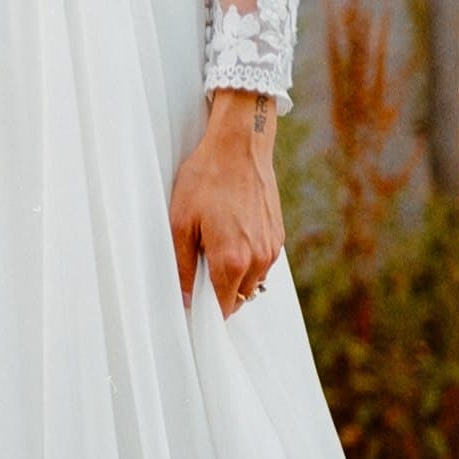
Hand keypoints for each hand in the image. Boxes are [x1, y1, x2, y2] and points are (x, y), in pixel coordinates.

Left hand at [170, 89, 284, 317]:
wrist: (239, 146)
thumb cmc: (206, 180)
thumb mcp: (180, 223)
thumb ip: (181, 265)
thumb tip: (185, 298)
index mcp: (232, 260)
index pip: (223, 307)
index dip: (206, 312)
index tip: (192, 307)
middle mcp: (259, 258)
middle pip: (238, 297)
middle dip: (218, 293)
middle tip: (195, 271)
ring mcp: (272, 247)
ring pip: (252, 281)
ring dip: (233, 276)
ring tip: (210, 249)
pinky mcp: (278, 234)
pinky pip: (261, 262)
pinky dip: (245, 260)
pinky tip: (228, 237)